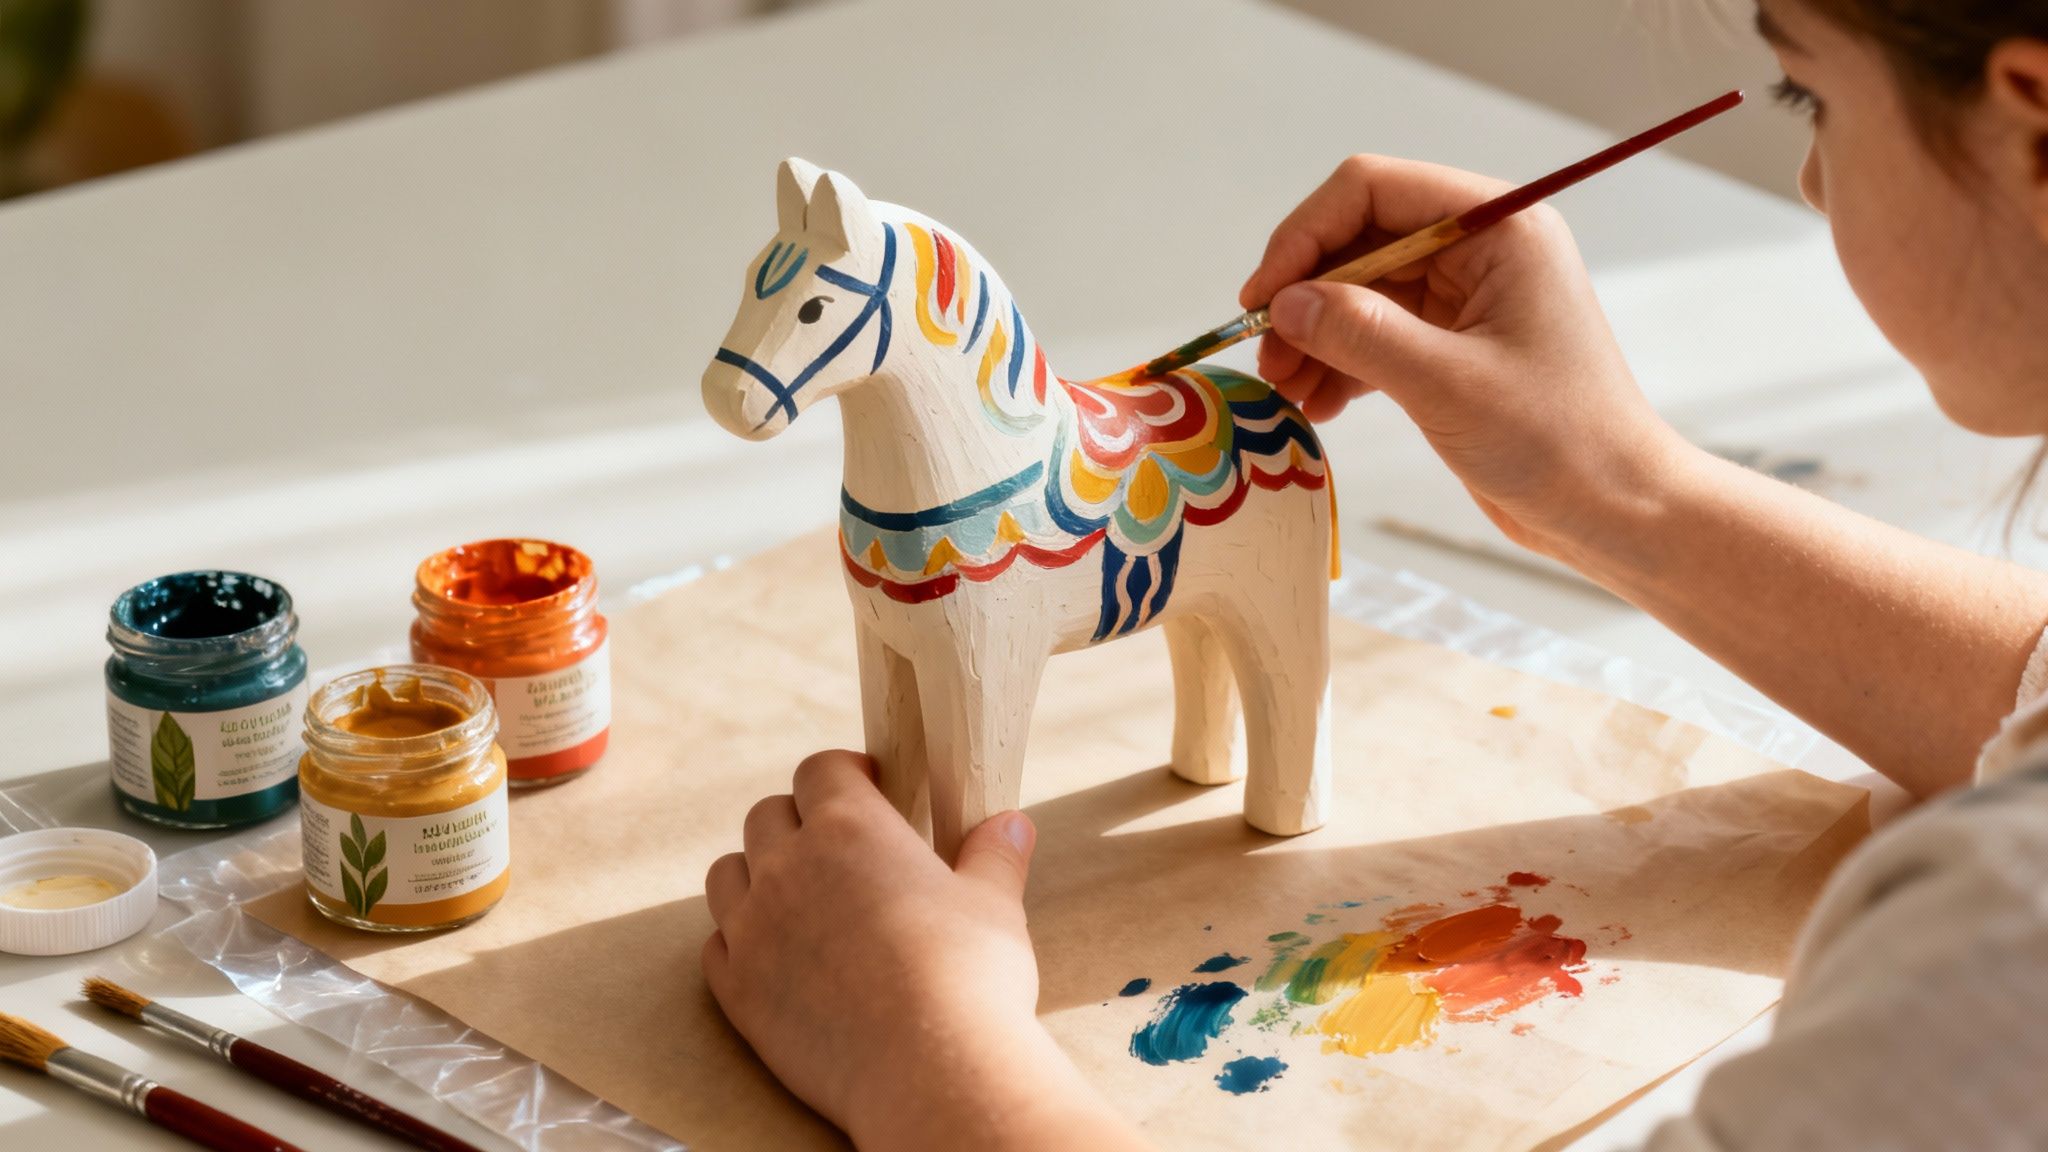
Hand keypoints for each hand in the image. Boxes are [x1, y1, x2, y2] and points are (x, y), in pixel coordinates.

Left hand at [702, 751, 1147, 1150]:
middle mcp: (787, 867)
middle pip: (766, 816)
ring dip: (756, 874)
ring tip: (796, 896)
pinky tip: (776, 955)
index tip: (867, 785)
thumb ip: (994, 856)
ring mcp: (753, 929)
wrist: (928, 1071)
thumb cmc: (969, 977)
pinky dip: (740, 941)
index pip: (821, 769)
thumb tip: (1011, 824)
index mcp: (849, 827)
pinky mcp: (737, 990)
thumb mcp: (994, 904)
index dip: (843, 773)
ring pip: (727, 874)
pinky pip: (716, 945)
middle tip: (835, 847)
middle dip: (797, 821)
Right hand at [1241, 155, 1696, 558]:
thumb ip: (1360, 333)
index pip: (1373, 191)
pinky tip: (1316, 405)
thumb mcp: (1446, 384)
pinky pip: (1378, 334)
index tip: (1262, 299)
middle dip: (1305, 296)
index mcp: (1498, 228)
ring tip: (1285, 390)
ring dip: (1315, 336)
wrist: (1615, 509)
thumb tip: (1283, 304)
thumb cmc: (1558, 442)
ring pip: (1361, 291)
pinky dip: (1340, 364)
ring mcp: (1468, 297)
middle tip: (1265, 357)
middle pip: (1360, 240)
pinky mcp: (1455, 346)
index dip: (1305, 236)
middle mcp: (1481, 249)